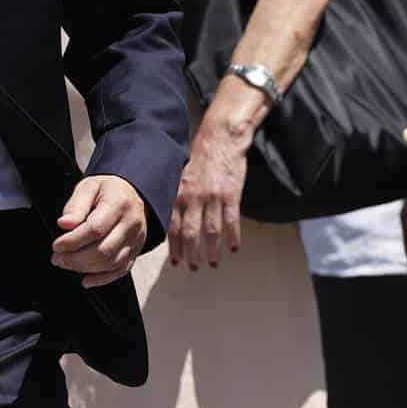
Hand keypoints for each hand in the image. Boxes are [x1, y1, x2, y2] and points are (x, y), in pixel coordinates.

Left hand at [52, 175, 148, 287]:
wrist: (130, 193)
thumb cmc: (106, 190)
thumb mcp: (88, 187)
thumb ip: (75, 206)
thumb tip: (64, 224)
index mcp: (119, 204)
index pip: (96, 229)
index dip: (73, 241)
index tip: (57, 245)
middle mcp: (132, 224)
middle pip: (104, 250)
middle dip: (76, 259)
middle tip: (57, 258)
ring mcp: (136, 240)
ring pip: (112, 263)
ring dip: (86, 269)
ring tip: (66, 264)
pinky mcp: (135, 251)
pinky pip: (121, 270)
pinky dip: (103, 279)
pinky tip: (87, 280)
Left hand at [169, 126, 245, 269]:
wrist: (220, 140)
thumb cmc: (199, 159)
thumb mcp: (181, 177)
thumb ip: (177, 199)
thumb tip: (172, 223)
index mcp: (178, 195)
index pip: (173, 227)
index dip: (174, 246)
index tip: (175, 261)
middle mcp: (192, 198)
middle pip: (190, 233)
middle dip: (191, 254)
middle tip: (193, 268)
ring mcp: (212, 198)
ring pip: (211, 231)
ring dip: (212, 250)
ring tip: (213, 263)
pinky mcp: (231, 195)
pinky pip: (231, 221)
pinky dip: (232, 237)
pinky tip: (234, 248)